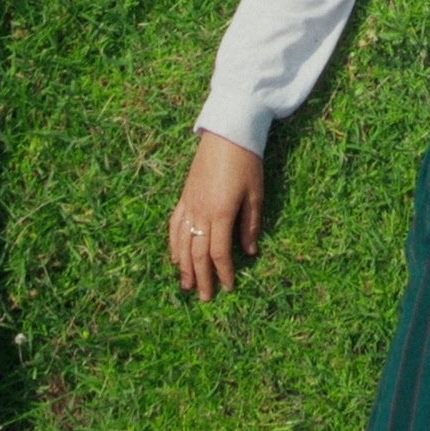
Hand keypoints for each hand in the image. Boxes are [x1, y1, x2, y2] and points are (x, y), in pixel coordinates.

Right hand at [169, 132, 265, 299]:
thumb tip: (250, 252)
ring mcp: (189, 204)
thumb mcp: (255, 193)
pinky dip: (173, 245)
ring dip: (184, 267)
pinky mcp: (184, 196)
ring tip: (187, 285)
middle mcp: (201, 212)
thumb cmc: (247, 161)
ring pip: (182, 243)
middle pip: (198, 254)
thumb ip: (250, 224)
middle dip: (202, 278)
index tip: (229, 287)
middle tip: (205, 298)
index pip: (219, 253)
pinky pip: (174, 226)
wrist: (227, 132)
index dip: (223, 273)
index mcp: (221, 212)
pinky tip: (175, 258)